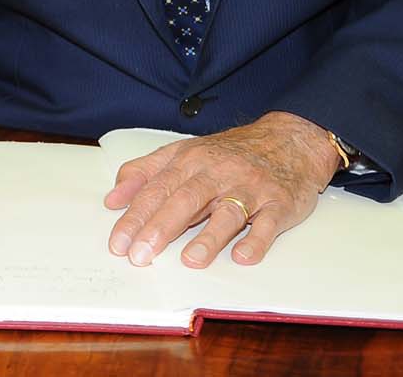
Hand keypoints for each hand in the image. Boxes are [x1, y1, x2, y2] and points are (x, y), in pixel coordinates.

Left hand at [103, 111, 339, 268]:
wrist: (289, 141)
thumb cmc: (229, 152)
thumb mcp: (183, 152)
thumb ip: (145, 172)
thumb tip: (113, 198)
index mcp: (191, 161)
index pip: (157, 190)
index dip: (135, 216)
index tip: (118, 242)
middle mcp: (218, 173)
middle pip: (186, 200)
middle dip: (161, 228)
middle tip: (141, 255)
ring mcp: (250, 188)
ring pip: (228, 212)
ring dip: (209, 237)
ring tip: (190, 260)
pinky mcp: (279, 203)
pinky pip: (269, 223)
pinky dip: (258, 240)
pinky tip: (243, 256)